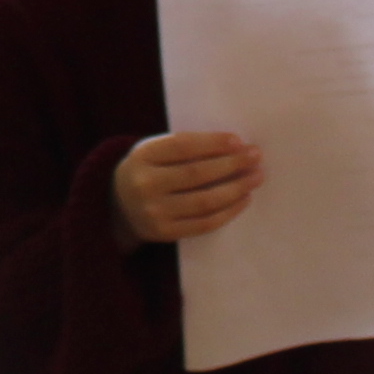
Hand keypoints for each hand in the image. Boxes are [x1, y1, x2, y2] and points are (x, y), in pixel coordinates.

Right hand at [112, 130, 263, 245]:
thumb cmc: (148, 171)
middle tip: (256, 157)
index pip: (183, 146)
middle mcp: (145, 185)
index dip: (213, 143)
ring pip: (204, 201)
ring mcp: (154, 212)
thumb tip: (235, 147)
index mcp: (142, 156)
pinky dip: (228, 211)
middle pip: (197, 173)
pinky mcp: (165, 232)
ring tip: (255, 177)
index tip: (239, 141)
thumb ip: (185, 147)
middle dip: (231, 164)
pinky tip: (244, 199)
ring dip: (236, 188)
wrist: (118, 206)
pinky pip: (204, 223)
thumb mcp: (155, 151)